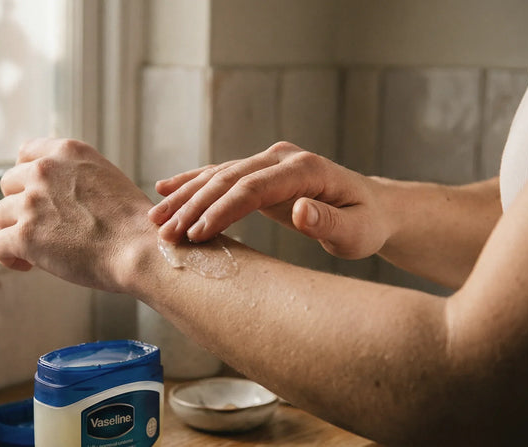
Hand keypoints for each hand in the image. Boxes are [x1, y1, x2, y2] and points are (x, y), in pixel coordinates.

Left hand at [0, 138, 153, 290]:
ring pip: (1, 214)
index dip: (26, 176)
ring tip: (37, 249)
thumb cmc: (133, 224)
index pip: (27, 152)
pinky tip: (26, 264)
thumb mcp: (107, 179)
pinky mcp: (24, 234)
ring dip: (15, 230)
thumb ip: (76, 177)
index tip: (33, 194)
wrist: (141, 250)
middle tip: (40, 227)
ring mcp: (32, 202)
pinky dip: (8, 256)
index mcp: (67, 153)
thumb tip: (55, 195)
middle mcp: (45, 170)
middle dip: (20, 205)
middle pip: (9, 183)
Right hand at [148, 141, 389, 259]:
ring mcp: (268, 161)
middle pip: (228, 179)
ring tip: (155, 218)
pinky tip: (166, 189)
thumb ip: (329, 221)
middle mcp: (281, 158)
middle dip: (193, 206)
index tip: (196, 233)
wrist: (372, 207)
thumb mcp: (357, 232)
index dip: (222, 210)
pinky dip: (192, 182)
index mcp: (304, 170)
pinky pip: (221, 175)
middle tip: (164, 233)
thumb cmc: (366, 223)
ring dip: (185, 196)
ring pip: (218, 175)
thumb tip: (300, 209)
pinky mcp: (259, 172)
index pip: (253, 188)